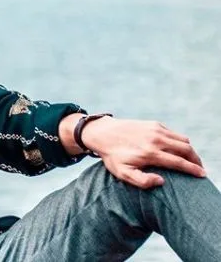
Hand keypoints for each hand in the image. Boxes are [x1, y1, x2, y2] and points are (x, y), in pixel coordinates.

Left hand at [82, 117, 205, 188]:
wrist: (103, 133)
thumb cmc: (112, 156)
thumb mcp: (122, 173)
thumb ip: (142, 181)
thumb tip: (162, 181)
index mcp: (150, 153)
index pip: (179, 162)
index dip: (193, 170)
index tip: (202, 175)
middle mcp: (155, 140)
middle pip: (186, 149)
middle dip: (196, 160)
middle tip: (199, 169)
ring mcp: (156, 130)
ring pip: (183, 140)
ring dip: (190, 151)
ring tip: (191, 161)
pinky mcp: (154, 124)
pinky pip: (174, 134)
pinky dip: (180, 142)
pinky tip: (178, 150)